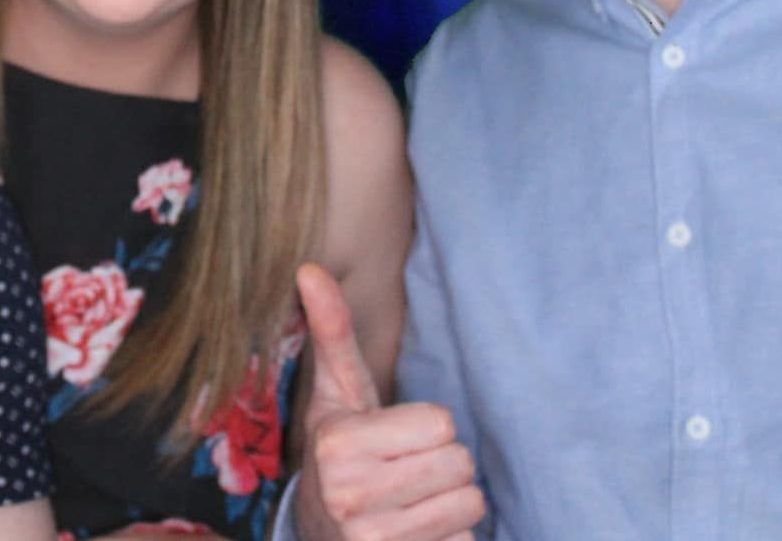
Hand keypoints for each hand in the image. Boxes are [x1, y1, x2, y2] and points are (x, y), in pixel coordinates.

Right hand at [292, 265, 483, 540]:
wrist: (319, 531)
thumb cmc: (339, 450)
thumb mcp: (335, 394)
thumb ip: (331, 332)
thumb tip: (311, 268)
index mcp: (339, 444)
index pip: (442, 424)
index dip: (427, 426)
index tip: (396, 436)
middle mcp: (351, 494)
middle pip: (460, 462)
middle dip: (442, 463)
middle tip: (406, 467)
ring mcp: (375, 538)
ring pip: (470, 502)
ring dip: (450, 499)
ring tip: (411, 498)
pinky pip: (466, 539)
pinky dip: (450, 535)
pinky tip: (415, 530)